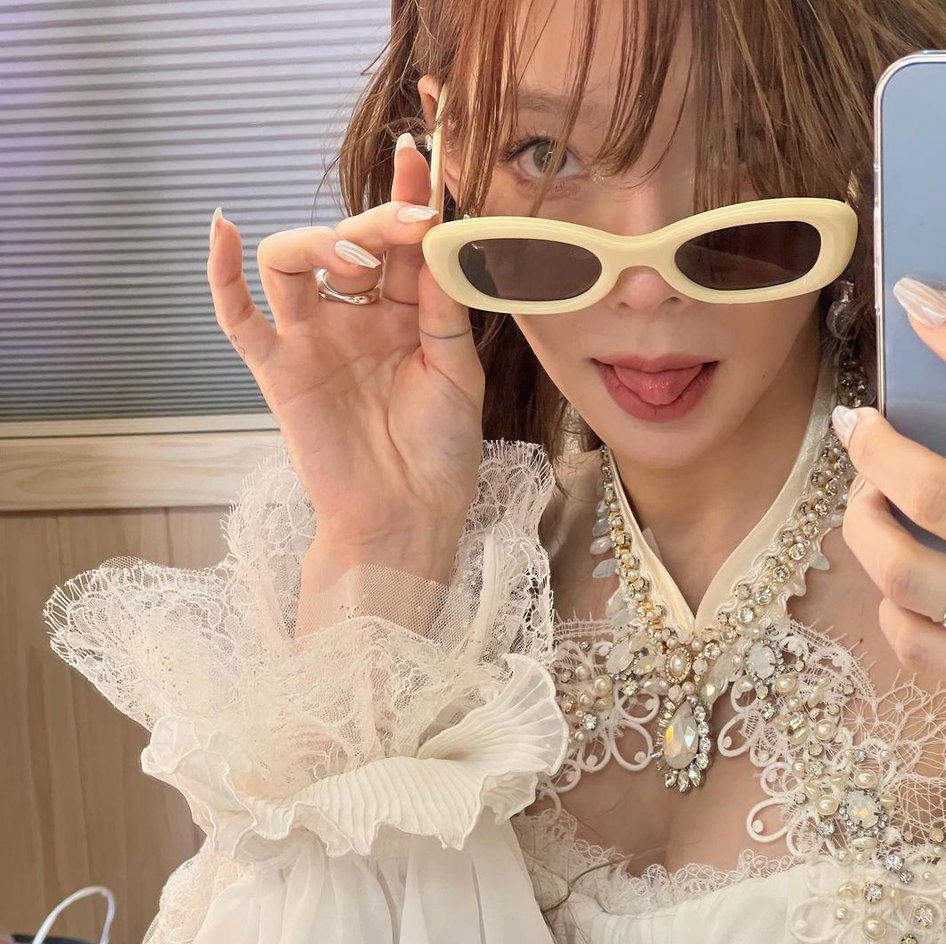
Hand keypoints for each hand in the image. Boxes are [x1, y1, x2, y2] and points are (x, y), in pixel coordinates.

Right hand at [205, 133, 485, 579]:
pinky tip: (223, 228)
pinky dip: (223, 275)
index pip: (398, 245)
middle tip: (406, 227)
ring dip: (320, 244)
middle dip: (375, 224)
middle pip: (345, 243)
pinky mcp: (278, 370)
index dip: (406, 200)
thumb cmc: (441, 452)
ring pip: (291, 263)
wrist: (409, 516)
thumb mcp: (457, 370)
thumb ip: (440, 305)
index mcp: (403, 315)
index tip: (419, 160)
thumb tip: (433, 236)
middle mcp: (354, 319)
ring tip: (358, 263)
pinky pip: (239, 319)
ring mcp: (312, 341)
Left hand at [832, 280, 945, 689]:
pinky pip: (916, 646)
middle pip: (936, 498)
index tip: (914, 305)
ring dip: (870, 529)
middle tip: (864, 428)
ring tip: (871, 498)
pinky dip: (891, 609)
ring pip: (908, 577)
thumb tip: (927, 304)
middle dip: (882, 455)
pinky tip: (897, 580)